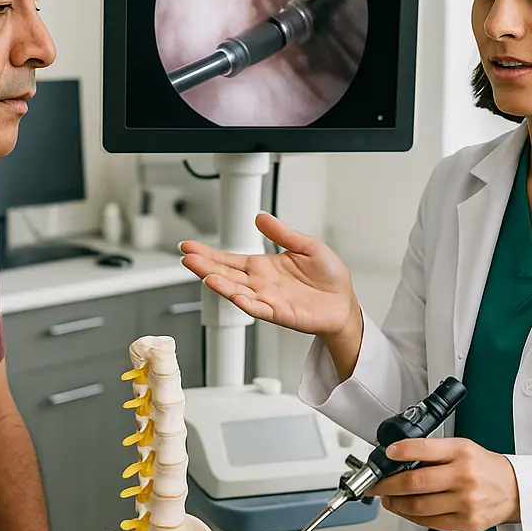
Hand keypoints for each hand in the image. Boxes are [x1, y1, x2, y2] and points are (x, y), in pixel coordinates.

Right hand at [180, 212, 358, 340]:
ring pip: (238, 291)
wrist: (344, 302)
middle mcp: (261, 283)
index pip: (230, 259)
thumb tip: (261, 217)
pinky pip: (259, 308)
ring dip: (221, 285)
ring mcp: (268, 299)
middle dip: (206, 266)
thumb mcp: (307, 246)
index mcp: (264, 267)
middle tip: (187, 258)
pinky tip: (234, 295)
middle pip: (227, 274)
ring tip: (204, 275)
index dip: (209, 253)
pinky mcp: (280, 313)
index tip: (189, 247)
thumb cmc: (328, 278)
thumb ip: (283, 234)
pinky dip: (246, 302)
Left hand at [368, 437, 520, 530]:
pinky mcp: (466, 523)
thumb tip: (398, 458)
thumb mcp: (462, 447)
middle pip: (415, 482)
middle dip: (387, 485)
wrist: (515, 491)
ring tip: (387, 499)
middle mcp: (464, 476)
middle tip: (375, 485)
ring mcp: (465, 502)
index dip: (400, 451)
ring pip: (418, 506)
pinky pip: (430, 522)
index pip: (423, 449)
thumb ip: (433, 451)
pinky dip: (412, 517)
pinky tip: (405, 510)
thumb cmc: (485, 467)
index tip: (386, 455)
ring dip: (396, 504)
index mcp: (461, 452)